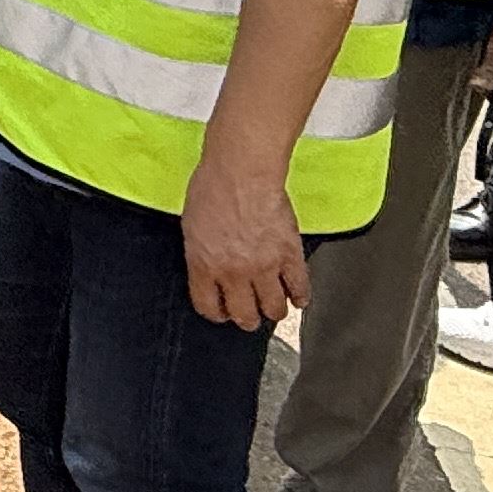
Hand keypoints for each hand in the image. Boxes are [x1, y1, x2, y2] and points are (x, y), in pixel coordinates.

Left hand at [180, 158, 310, 327]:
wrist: (242, 171)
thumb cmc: (212, 187)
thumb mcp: (191, 225)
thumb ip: (200, 252)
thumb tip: (206, 266)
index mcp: (204, 265)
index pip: (208, 307)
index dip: (217, 314)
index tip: (222, 313)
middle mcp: (233, 273)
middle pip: (244, 315)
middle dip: (247, 319)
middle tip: (250, 316)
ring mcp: (264, 267)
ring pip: (274, 309)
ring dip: (274, 311)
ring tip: (274, 308)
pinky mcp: (290, 256)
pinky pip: (300, 287)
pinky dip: (301, 297)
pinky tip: (299, 298)